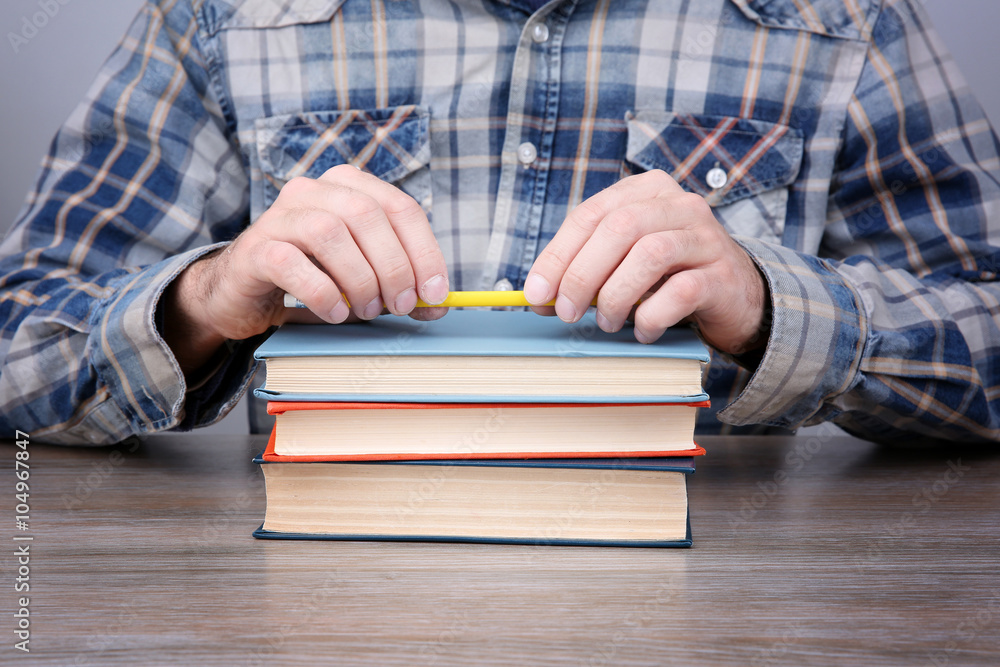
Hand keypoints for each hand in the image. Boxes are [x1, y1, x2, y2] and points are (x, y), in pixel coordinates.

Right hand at [162, 165, 449, 373]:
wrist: (246, 292)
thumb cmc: (314, 280)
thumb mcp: (366, 280)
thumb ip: (402, 287)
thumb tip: (438, 304)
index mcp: (349, 187)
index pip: (401, 207)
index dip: (425, 251)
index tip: (435, 292)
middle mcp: (313, 191)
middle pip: (367, 215)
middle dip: (393, 266)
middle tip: (400, 305)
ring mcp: (279, 215)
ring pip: (330, 233)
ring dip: (359, 279)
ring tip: (368, 310)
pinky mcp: (255, 248)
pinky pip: (292, 263)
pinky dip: (321, 293)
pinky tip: (333, 312)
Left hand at [522, 170, 768, 353]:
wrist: (736, 296)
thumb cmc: (669, 277)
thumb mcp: (623, 264)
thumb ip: (584, 271)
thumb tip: (538, 298)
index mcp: (646, 191)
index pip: (590, 215)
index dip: (557, 256)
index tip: (536, 293)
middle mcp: (679, 205)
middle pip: (618, 228)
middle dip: (582, 274)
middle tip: (566, 312)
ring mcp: (705, 237)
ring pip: (650, 254)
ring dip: (616, 296)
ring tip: (606, 322)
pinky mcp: (722, 275)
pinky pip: (681, 292)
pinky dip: (651, 316)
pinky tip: (642, 330)